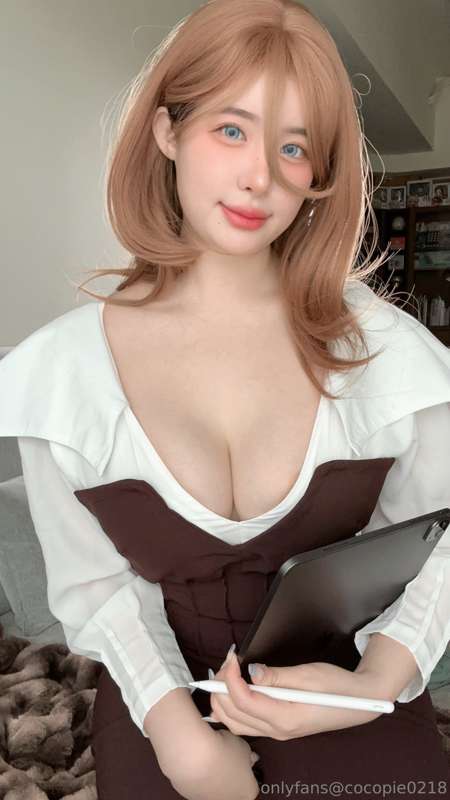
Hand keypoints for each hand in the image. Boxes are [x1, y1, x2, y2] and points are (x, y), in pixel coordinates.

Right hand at [170, 728, 259, 799]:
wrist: (196, 756)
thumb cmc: (223, 751)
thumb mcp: (243, 746)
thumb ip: (248, 755)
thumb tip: (249, 757)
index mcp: (248, 793)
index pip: (251, 783)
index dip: (246, 768)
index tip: (241, 758)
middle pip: (233, 788)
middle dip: (230, 774)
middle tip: (226, 756)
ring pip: (214, 788)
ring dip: (213, 775)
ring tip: (209, 756)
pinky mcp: (191, 795)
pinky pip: (198, 784)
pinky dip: (198, 774)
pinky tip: (197, 760)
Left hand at [208, 648, 387, 739]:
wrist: (359, 702)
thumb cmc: (337, 686)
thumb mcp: (308, 674)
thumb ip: (277, 676)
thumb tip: (252, 671)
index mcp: (285, 718)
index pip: (244, 700)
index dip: (230, 677)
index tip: (232, 657)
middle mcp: (278, 731)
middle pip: (233, 714)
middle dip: (222, 687)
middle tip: (228, 662)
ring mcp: (278, 733)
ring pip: (235, 723)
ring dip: (224, 699)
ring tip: (229, 674)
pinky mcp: (279, 728)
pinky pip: (245, 724)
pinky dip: (233, 708)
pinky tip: (236, 689)